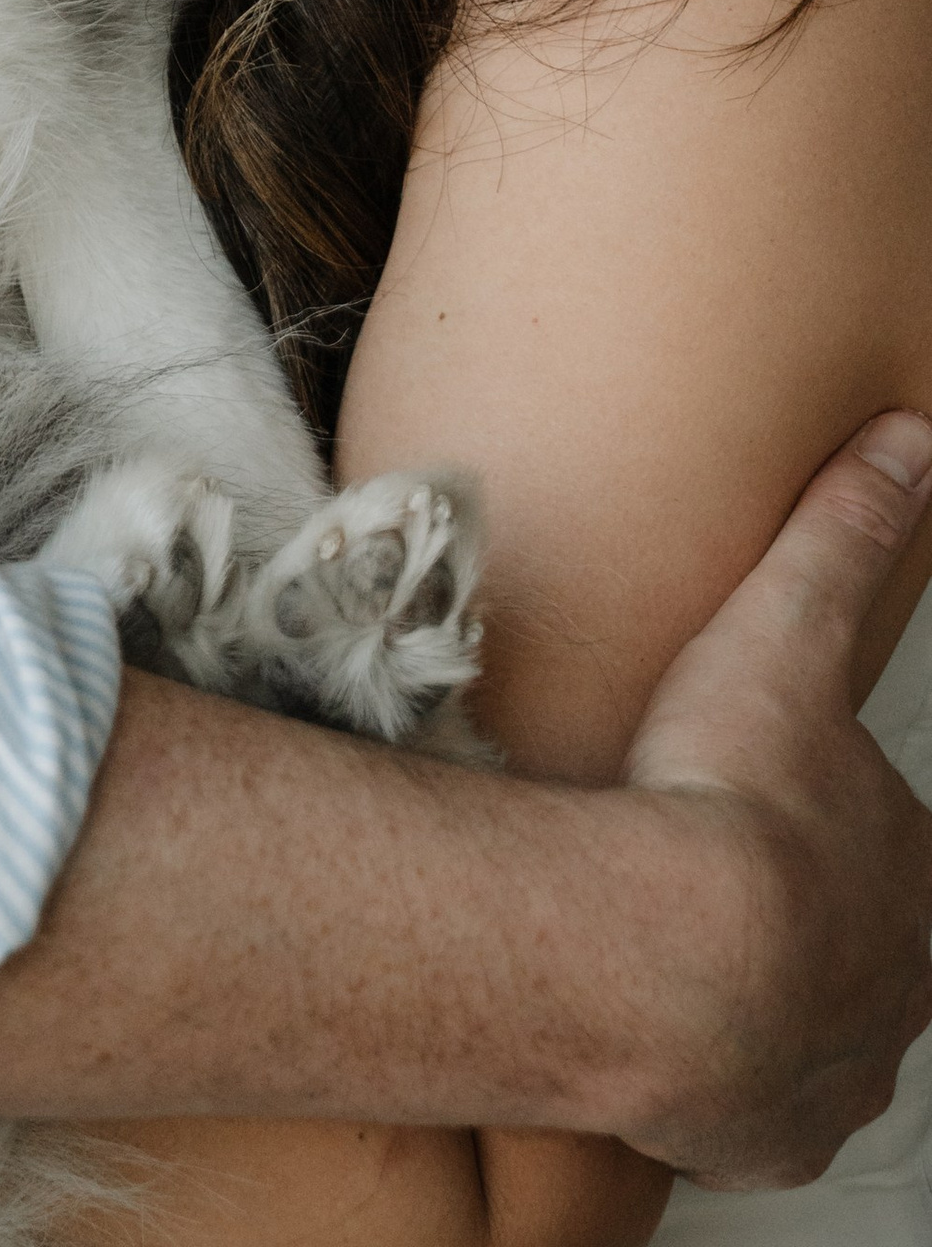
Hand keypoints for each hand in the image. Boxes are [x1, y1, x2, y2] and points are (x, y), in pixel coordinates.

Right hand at [613, 412, 931, 1186]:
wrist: (664, 950)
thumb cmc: (726, 794)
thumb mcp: (788, 629)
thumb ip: (846, 532)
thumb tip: (913, 439)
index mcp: (916, 873)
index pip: (902, 843)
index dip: (845, 815)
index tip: (783, 796)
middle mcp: (899, 983)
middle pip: (873, 942)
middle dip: (814, 913)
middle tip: (725, 869)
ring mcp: (839, 1067)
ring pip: (825, 1030)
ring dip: (772, 997)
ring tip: (687, 947)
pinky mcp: (769, 1133)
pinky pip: (759, 1109)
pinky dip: (726, 1079)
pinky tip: (671, 1036)